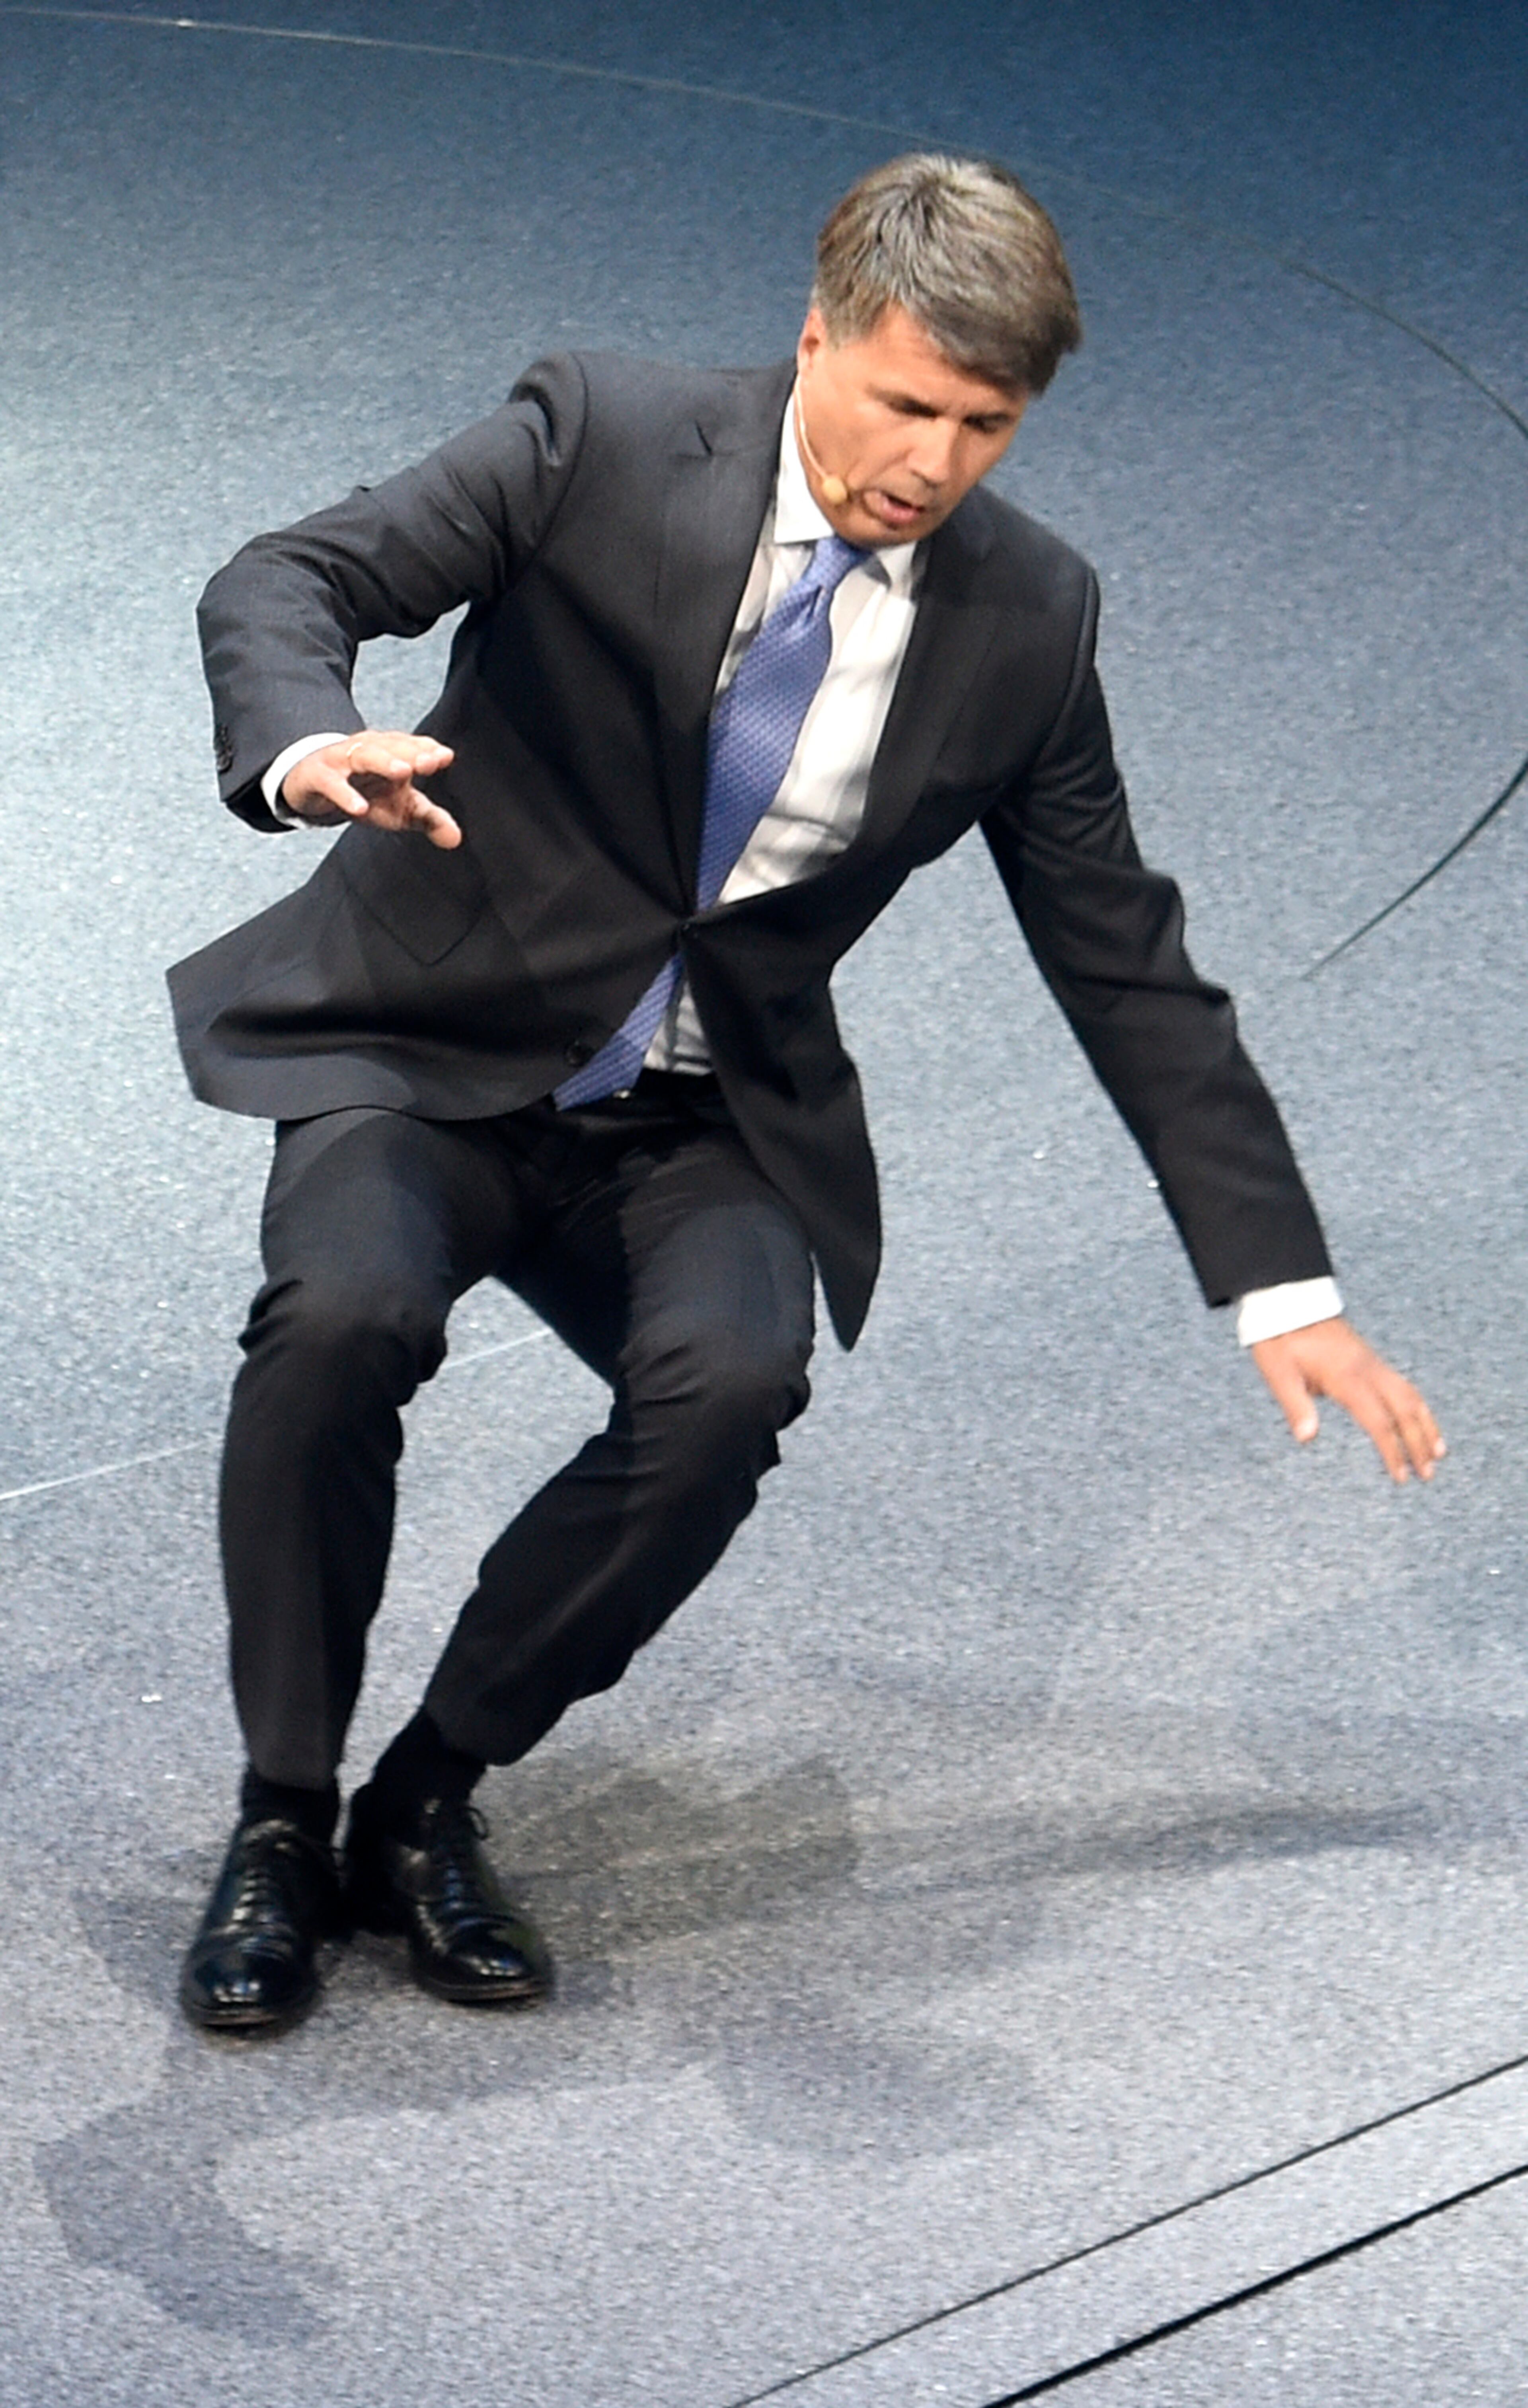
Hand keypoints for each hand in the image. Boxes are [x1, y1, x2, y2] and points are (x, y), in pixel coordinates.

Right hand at [282, 731, 460, 848]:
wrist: (311, 785)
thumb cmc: (363, 792)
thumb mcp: (398, 808)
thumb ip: (428, 819)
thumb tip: (455, 838)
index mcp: (392, 754)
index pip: (412, 747)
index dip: (428, 749)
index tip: (445, 757)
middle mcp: (368, 750)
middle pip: (391, 746)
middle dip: (411, 752)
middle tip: (429, 762)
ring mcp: (341, 760)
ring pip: (363, 755)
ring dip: (383, 761)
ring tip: (402, 773)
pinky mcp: (317, 775)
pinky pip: (330, 782)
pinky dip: (344, 793)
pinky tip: (359, 807)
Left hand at [1252, 1317, 1444, 1483]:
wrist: (1286, 1299)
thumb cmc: (1279, 1337)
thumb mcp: (1278, 1372)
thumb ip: (1295, 1404)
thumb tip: (1307, 1437)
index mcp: (1347, 1377)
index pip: (1379, 1421)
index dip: (1393, 1451)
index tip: (1401, 1477)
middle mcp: (1367, 1369)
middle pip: (1405, 1410)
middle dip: (1419, 1444)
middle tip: (1428, 1475)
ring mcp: (1372, 1362)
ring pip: (1410, 1395)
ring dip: (1425, 1424)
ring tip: (1438, 1452)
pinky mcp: (1369, 1358)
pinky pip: (1403, 1384)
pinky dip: (1417, 1405)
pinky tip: (1419, 1418)